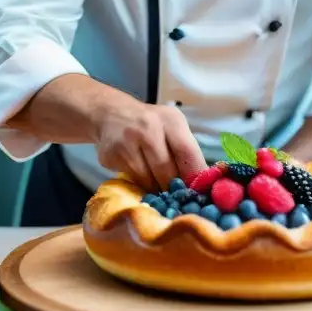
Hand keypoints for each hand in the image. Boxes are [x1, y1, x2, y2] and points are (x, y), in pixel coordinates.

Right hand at [92, 99, 207, 191]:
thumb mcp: (171, 127)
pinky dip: (141, 184)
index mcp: (170, 120)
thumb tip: (201, 183)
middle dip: (174, 187)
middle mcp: (148, 128)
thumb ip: (185, 150)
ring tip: (160, 187)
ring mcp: (127, 142)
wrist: (110, 114)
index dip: (195, 175)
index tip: (199, 192)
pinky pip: (133, 179)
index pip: (187, 152)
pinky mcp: (112, 155)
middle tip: (179, 196)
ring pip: (149, 179)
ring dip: (157, 188)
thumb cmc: (150, 124)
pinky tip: (142, 177)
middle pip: (167, 170)